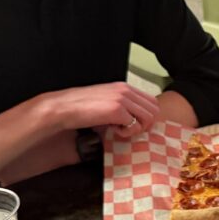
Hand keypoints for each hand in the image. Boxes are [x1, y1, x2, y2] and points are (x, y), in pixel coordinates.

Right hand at [40, 82, 159, 137]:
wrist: (63, 108)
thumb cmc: (81, 108)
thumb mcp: (106, 102)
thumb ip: (122, 107)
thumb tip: (135, 121)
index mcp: (124, 87)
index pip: (152, 101)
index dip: (147, 116)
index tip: (134, 124)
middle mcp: (126, 90)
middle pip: (154, 110)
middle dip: (145, 123)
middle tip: (128, 129)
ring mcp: (122, 99)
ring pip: (148, 118)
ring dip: (137, 128)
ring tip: (120, 130)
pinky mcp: (117, 110)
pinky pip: (135, 126)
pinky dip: (127, 133)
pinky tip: (113, 131)